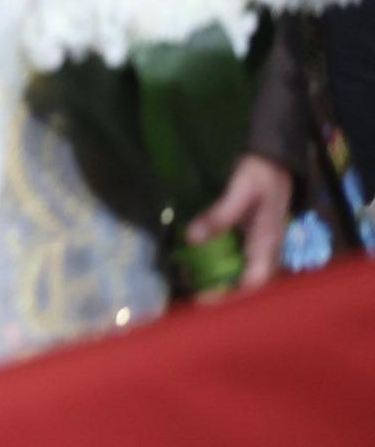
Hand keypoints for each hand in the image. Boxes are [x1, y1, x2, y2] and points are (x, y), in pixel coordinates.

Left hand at [187, 153, 292, 291]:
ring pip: (242, 275)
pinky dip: (219, 266)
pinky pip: (236, 261)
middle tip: (192, 299)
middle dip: (222, 295)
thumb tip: (192, 239)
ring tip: (191, 286)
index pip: (254, 283)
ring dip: (220, 283)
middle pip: (248, 285)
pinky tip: (197, 265)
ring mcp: (259, 248)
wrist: (273, 160)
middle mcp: (266, 252)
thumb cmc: (259, 176)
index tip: (205, 303)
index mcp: (267, 244)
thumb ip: (218, 216)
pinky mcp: (251, 241)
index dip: (232, 297)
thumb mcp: (238, 192)